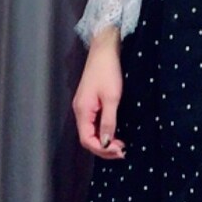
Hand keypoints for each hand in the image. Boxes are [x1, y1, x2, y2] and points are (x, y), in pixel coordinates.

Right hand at [72, 28, 126, 159]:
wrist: (104, 50)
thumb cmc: (108, 71)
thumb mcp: (112, 98)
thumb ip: (108, 122)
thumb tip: (106, 143)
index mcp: (82, 111)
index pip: (87, 140)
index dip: (102, 149)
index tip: (119, 151)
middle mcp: (80, 111)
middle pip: (88, 138)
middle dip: (104, 148)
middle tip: (122, 151)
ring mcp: (84, 107)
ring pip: (91, 132)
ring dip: (104, 141)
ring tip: (120, 145)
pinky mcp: (89, 103)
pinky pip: (94, 123)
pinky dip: (104, 131)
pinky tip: (114, 133)